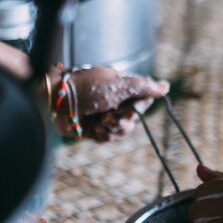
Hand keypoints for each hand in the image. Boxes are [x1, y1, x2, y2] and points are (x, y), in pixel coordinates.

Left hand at [52, 68, 168, 141]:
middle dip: (124, 119)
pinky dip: (103, 135)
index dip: (139, 107)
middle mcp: (114, 101)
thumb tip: (166, 86)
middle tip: (111, 114)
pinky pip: (108, 138)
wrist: (56, 101)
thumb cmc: (86, 87)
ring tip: (100, 121)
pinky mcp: (94, 129)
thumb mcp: (118, 84)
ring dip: (113, 128)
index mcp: (121, 87)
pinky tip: (93, 128)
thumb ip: (144, 86)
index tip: (130, 105)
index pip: (143, 101)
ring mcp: (104, 115)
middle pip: (135, 119)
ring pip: (123, 130)